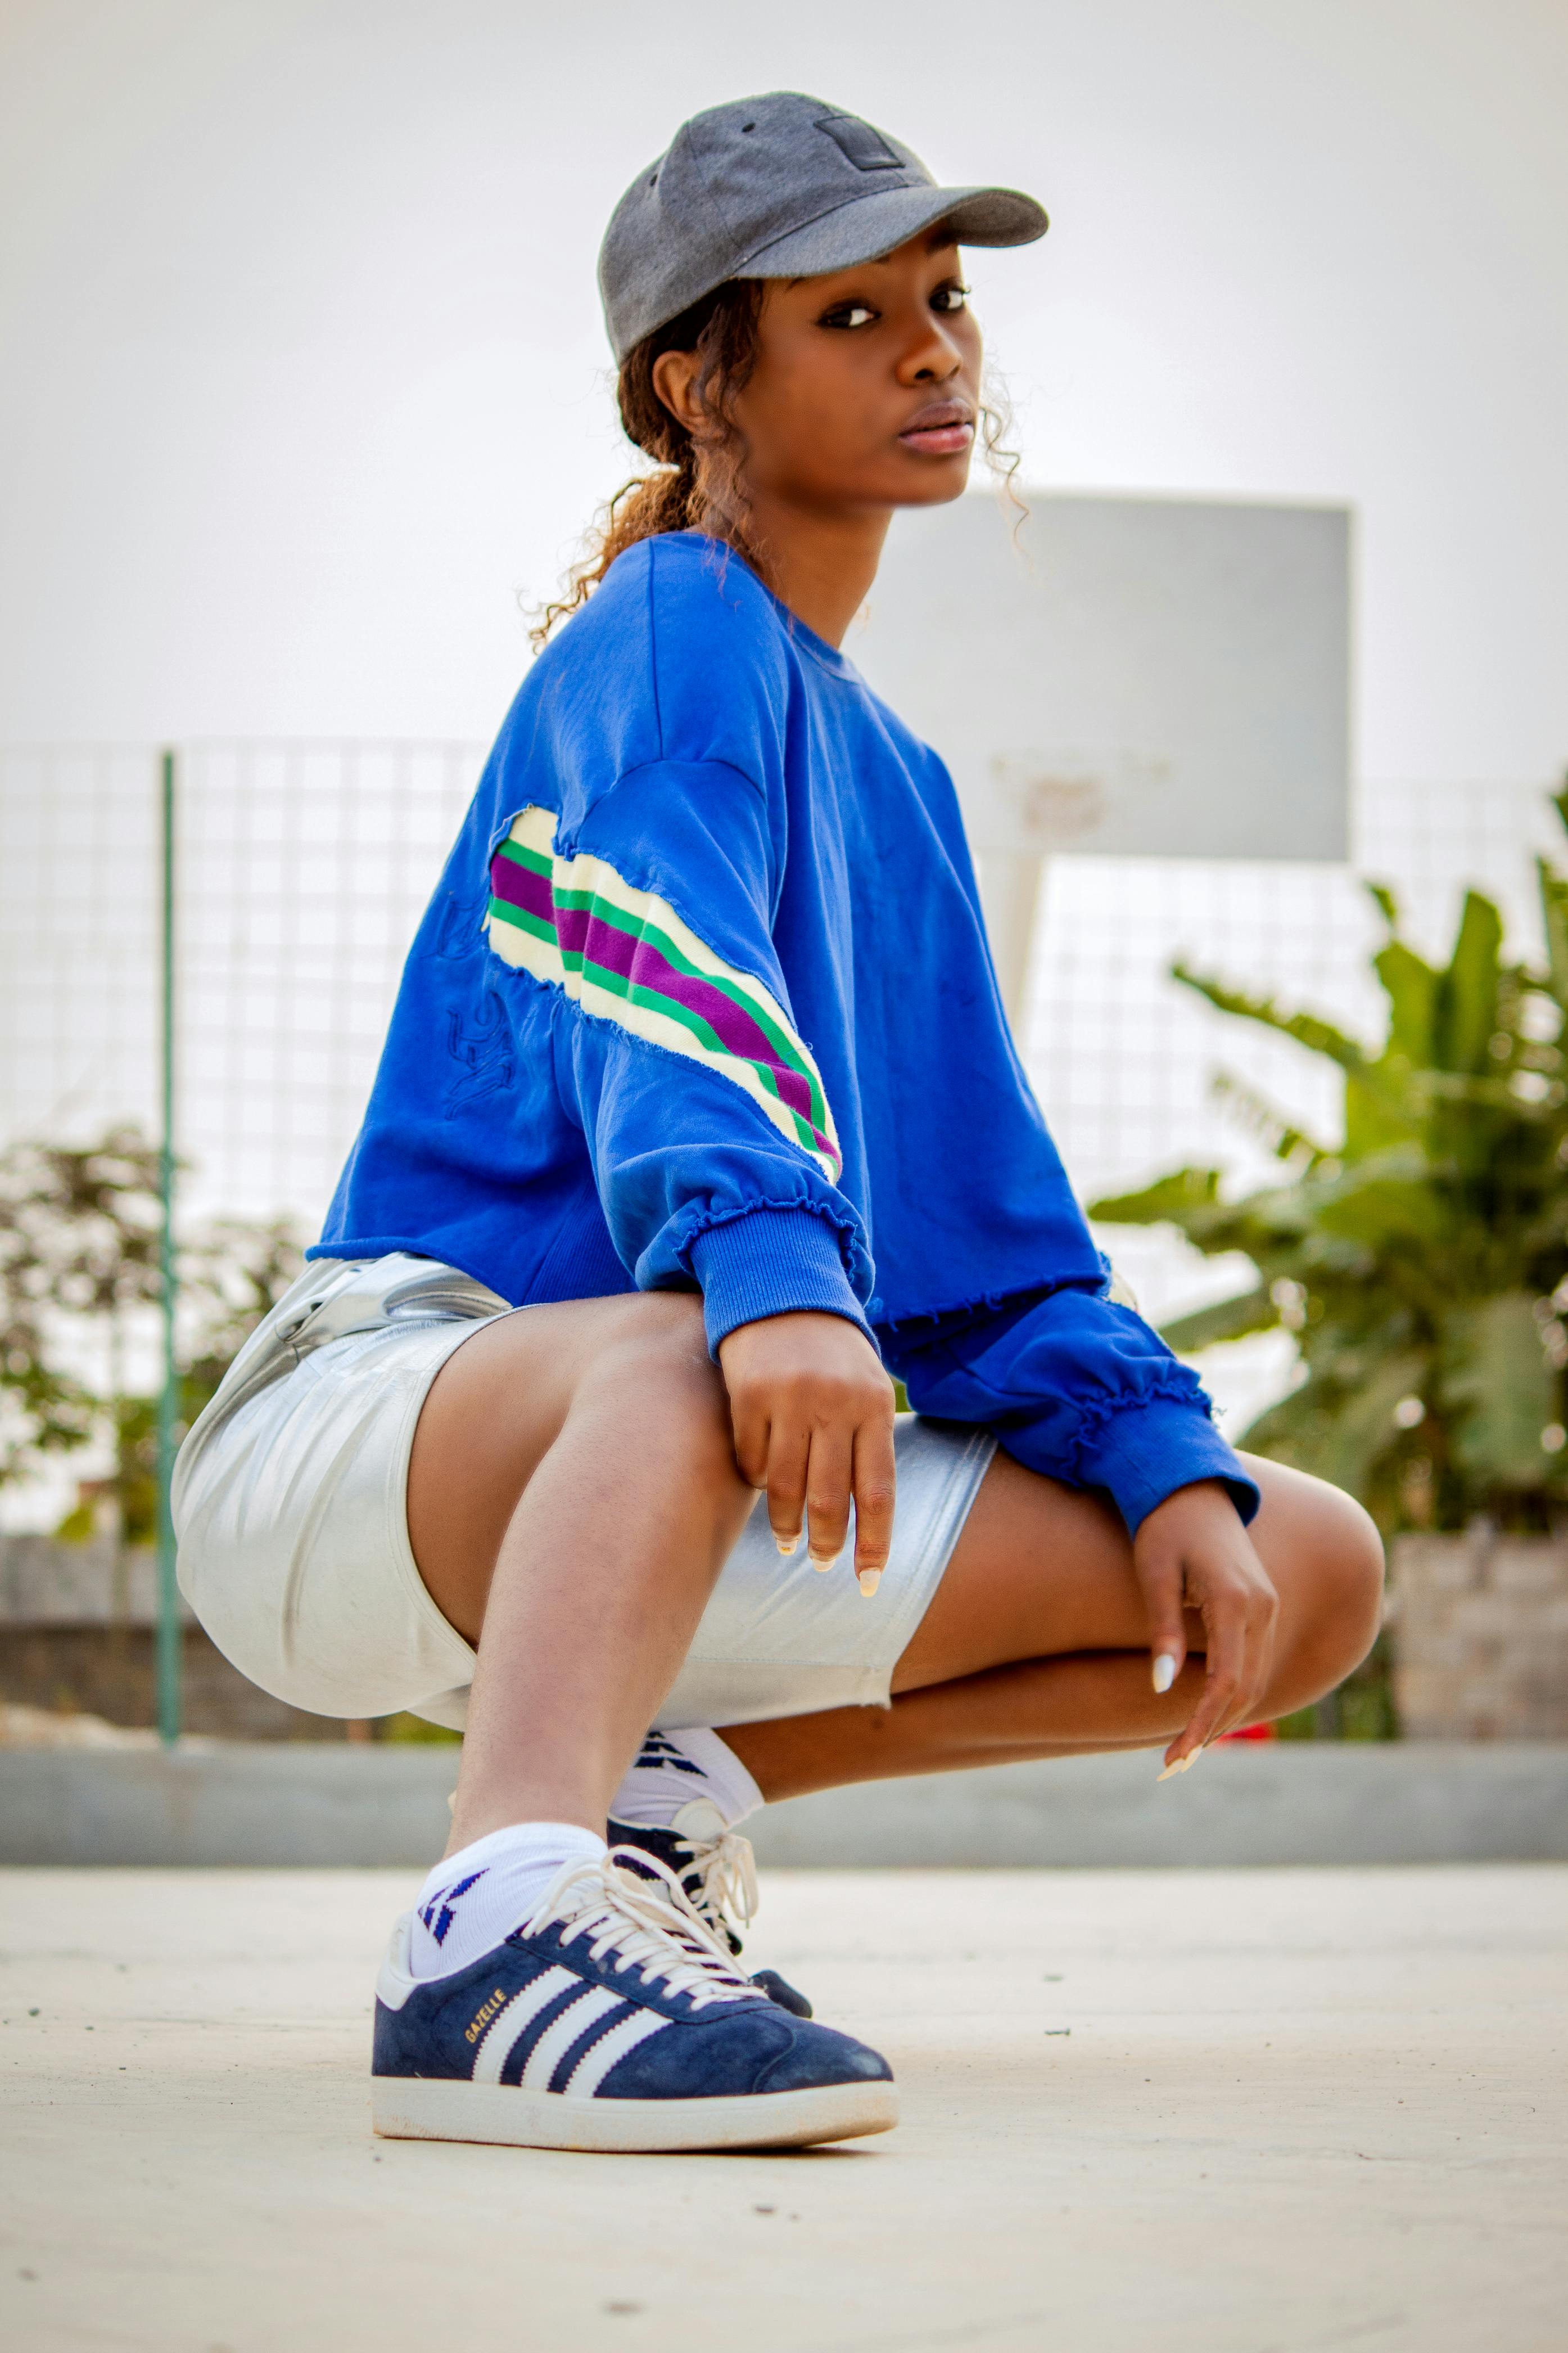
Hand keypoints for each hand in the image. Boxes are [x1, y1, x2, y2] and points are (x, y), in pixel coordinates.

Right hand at [718, 1312, 896, 1594]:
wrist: (783, 1291)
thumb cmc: (834, 1356)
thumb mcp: (868, 1388)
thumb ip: (869, 1443)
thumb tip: (865, 1521)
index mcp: (874, 1406)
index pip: (878, 1492)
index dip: (874, 1543)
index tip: (869, 1582)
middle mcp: (835, 1403)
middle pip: (829, 1499)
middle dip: (826, 1544)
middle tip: (821, 1563)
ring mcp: (790, 1399)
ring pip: (784, 1488)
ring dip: (786, 1526)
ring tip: (789, 1542)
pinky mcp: (749, 1395)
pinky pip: (750, 1460)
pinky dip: (754, 1482)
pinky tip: (760, 1484)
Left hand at [1133, 1480, 1278, 1769]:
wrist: (1191, 1486)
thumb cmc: (1162, 1527)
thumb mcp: (1153, 1574)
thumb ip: (1162, 1632)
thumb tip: (1163, 1689)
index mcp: (1234, 1601)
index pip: (1227, 1682)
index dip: (1201, 1724)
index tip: (1174, 1756)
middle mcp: (1263, 1608)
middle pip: (1245, 1689)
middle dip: (1210, 1731)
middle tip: (1171, 1765)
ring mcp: (1268, 1607)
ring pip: (1254, 1680)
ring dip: (1223, 1719)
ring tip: (1181, 1751)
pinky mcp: (1264, 1607)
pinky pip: (1254, 1662)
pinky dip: (1232, 1695)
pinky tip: (1202, 1715)